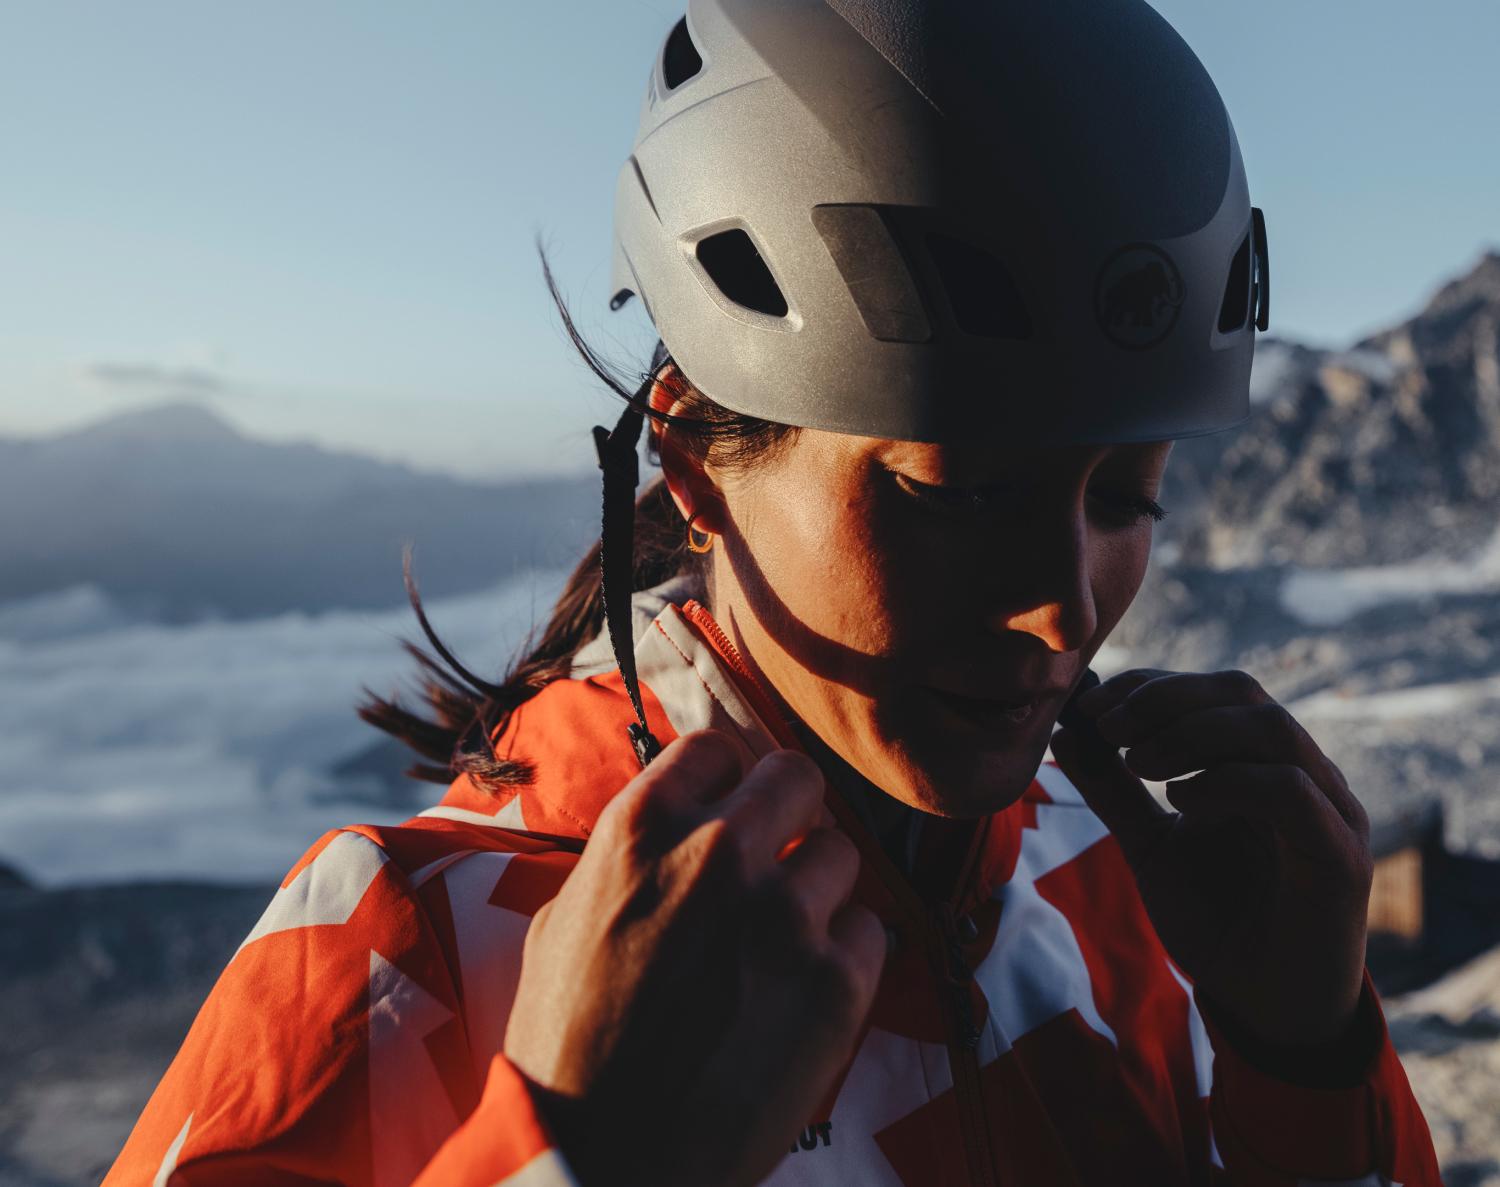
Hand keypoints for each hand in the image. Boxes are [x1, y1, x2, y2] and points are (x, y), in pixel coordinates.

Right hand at [503, 729, 886, 1186]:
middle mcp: (718, 854)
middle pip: (796, 778)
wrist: (600, 1163)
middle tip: (777, 857)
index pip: (716, 747)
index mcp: (639, 829)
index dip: (728, 780)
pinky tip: (801, 995)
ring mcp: (784, 917)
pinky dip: (844, 957)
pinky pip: (869, 931)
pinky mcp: (834, 984)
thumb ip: (625, 861)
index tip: (732, 806)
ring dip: (817, 890)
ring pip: (842, 852)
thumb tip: (674, 829)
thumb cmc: (566, 1050)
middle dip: (788, 814)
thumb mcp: (562, 924)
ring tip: (782, 945)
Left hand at [1050, 669, 1373, 1050]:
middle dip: (1164, 699)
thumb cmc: (1217, 921)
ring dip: (1189, 733)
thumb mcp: (1150, 845)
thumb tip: (1066, 732)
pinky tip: (1179, 800)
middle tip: (1108, 728)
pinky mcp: (1341, 855)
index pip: (1214, 689)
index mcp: (1261, 762)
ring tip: (1137, 764)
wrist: (1263, 1006)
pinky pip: (1290, 789)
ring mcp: (1330, 809)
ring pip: (1269, 728)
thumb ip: (1113, 791)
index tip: (1092, 707)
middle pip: (1242, 692)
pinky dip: (1226, 781)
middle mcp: (1303, 773)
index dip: (1151, 685)